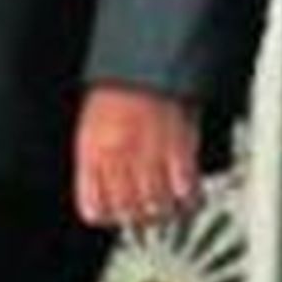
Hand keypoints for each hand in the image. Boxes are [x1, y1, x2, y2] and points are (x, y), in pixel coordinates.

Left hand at [73, 84, 201, 229]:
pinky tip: (190, 197)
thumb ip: (96, 164)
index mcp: (91, 153)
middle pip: (129, 212)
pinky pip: (186, 191)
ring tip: (171, 209)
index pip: (94, 208)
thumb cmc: (119, 92)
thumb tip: (105, 196)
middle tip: (149, 216)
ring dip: (166, 213)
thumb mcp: (91, 127)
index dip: (107, 217)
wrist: (147, 62)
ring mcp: (148, 154)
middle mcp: (118, 157)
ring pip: (157, 207)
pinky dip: (190, 200)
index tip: (116, 217)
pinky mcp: (179, 149)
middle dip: (139, 220)